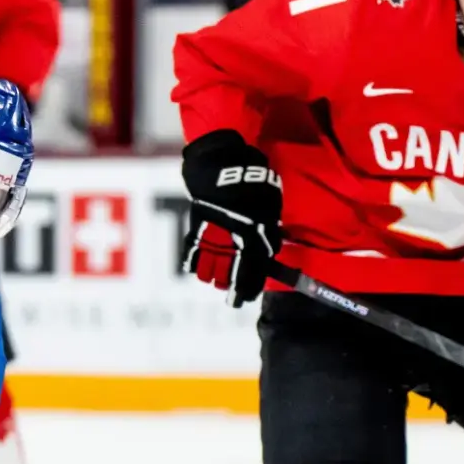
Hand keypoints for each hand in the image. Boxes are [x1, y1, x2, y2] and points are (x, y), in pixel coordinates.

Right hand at [181, 129, 283, 306]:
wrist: (223, 166)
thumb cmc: (253, 185)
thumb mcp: (271, 208)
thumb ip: (270, 234)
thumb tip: (268, 252)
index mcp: (253, 241)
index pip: (250, 276)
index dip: (247, 290)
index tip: (245, 297)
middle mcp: (230, 245)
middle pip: (228, 278)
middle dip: (230, 288)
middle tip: (230, 293)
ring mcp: (211, 238)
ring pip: (207, 271)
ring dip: (212, 277)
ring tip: (215, 278)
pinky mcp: (196, 229)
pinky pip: (191, 254)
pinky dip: (192, 263)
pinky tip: (195, 268)